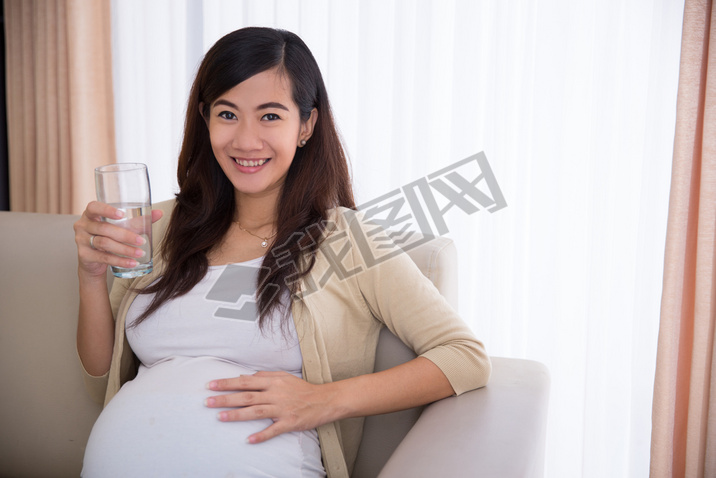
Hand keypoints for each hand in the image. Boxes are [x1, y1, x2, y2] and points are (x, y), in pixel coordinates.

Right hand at [73, 201, 162, 278]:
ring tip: (140, 254)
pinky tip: (132, 263)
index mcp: (90, 214)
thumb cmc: (109, 237)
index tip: (122, 214)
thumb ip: (139, 221)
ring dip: (124, 249)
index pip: (94, 207)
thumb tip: (159, 213)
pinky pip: (103, 257)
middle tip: (142, 241)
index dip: (106, 210)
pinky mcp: (84, 255)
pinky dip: (119, 260)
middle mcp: (83, 225)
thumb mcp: (122, 227)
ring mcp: (81, 240)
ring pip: (104, 243)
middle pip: (104, 228)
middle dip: (125, 235)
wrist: (94, 260)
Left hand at [205, 371, 336, 443]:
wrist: (324, 400)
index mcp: (273, 381)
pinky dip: (261, 435)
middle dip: (226, 398)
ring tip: (220, 417)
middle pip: (247, 396)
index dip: (227, 383)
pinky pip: (273, 430)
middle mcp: (275, 394)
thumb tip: (244, 377)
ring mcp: (282, 409)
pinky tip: (249, 440)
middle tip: (208, 401)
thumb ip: (264, 375)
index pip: (245, 381)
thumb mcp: (283, 377)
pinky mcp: (289, 422)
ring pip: (256, 411)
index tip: (211, 385)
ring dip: (237, 415)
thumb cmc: (302, 389)